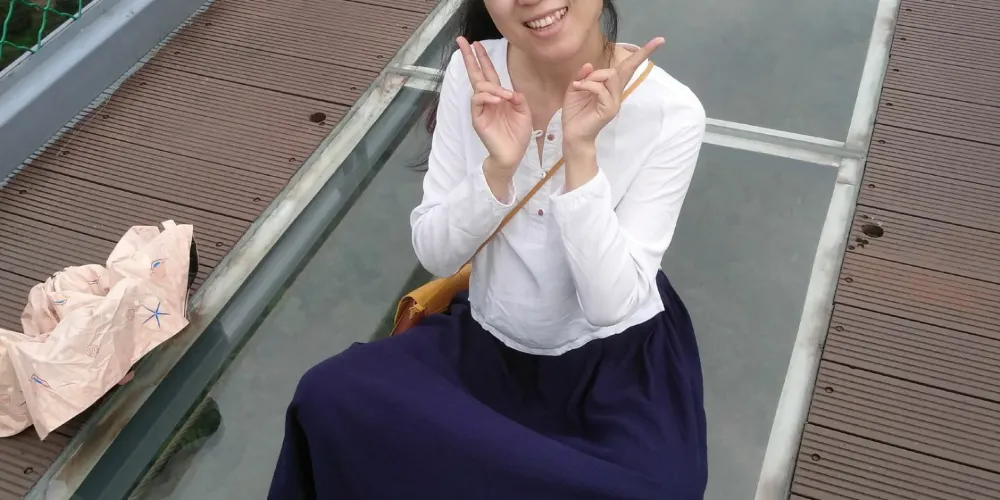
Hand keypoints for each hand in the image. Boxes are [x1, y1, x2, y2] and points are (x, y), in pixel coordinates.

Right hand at [457, 37, 531, 175]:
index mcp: (498, 95)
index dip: (483, 58)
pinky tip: (498, 100)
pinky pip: (478, 101)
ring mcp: (481, 108)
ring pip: (479, 87)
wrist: (512, 154)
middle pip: (476, 74)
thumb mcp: (524, 112)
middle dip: (469, 57)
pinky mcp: (477, 118)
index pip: (488, 73)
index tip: (476, 43)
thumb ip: (517, 98)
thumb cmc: (517, 134)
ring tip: (504, 97)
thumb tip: (509, 91)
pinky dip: (488, 97)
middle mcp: (487, 99)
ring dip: (492, 88)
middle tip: (461, 41)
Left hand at [561, 37, 663, 146]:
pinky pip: (601, 89)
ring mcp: (614, 102)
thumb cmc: (575, 113)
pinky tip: (578, 88)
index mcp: (610, 87)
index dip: (640, 54)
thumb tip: (590, 65)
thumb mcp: (575, 89)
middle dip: (640, 54)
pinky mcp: (609, 109)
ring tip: (580, 85)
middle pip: (627, 69)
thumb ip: (583, 76)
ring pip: (611, 76)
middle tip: (657, 41)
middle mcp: (616, 93)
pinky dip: (588, 85)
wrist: (572, 135)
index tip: (658, 41)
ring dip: (593, 77)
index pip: (627, 68)